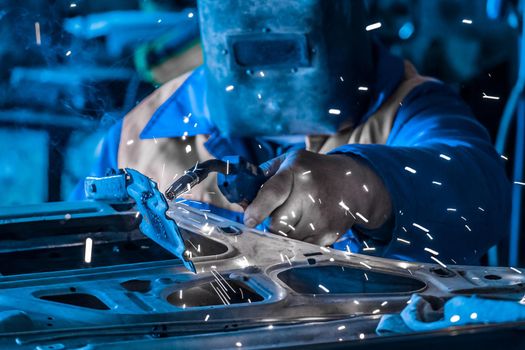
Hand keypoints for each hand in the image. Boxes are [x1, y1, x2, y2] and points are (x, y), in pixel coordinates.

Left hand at [243, 150, 391, 245]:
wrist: (353, 183)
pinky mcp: (329, 235)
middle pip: (277, 223)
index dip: (258, 209)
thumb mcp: (288, 162)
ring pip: (287, 238)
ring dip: (286, 231)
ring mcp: (321, 217)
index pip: (273, 193)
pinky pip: (300, 247)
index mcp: (295, 172)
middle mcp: (310, 194)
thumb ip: (261, 178)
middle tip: (285, 208)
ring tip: (299, 213)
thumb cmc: (312, 171)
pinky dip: (299, 239)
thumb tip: (239, 201)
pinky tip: (309, 222)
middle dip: (274, 220)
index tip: (248, 220)